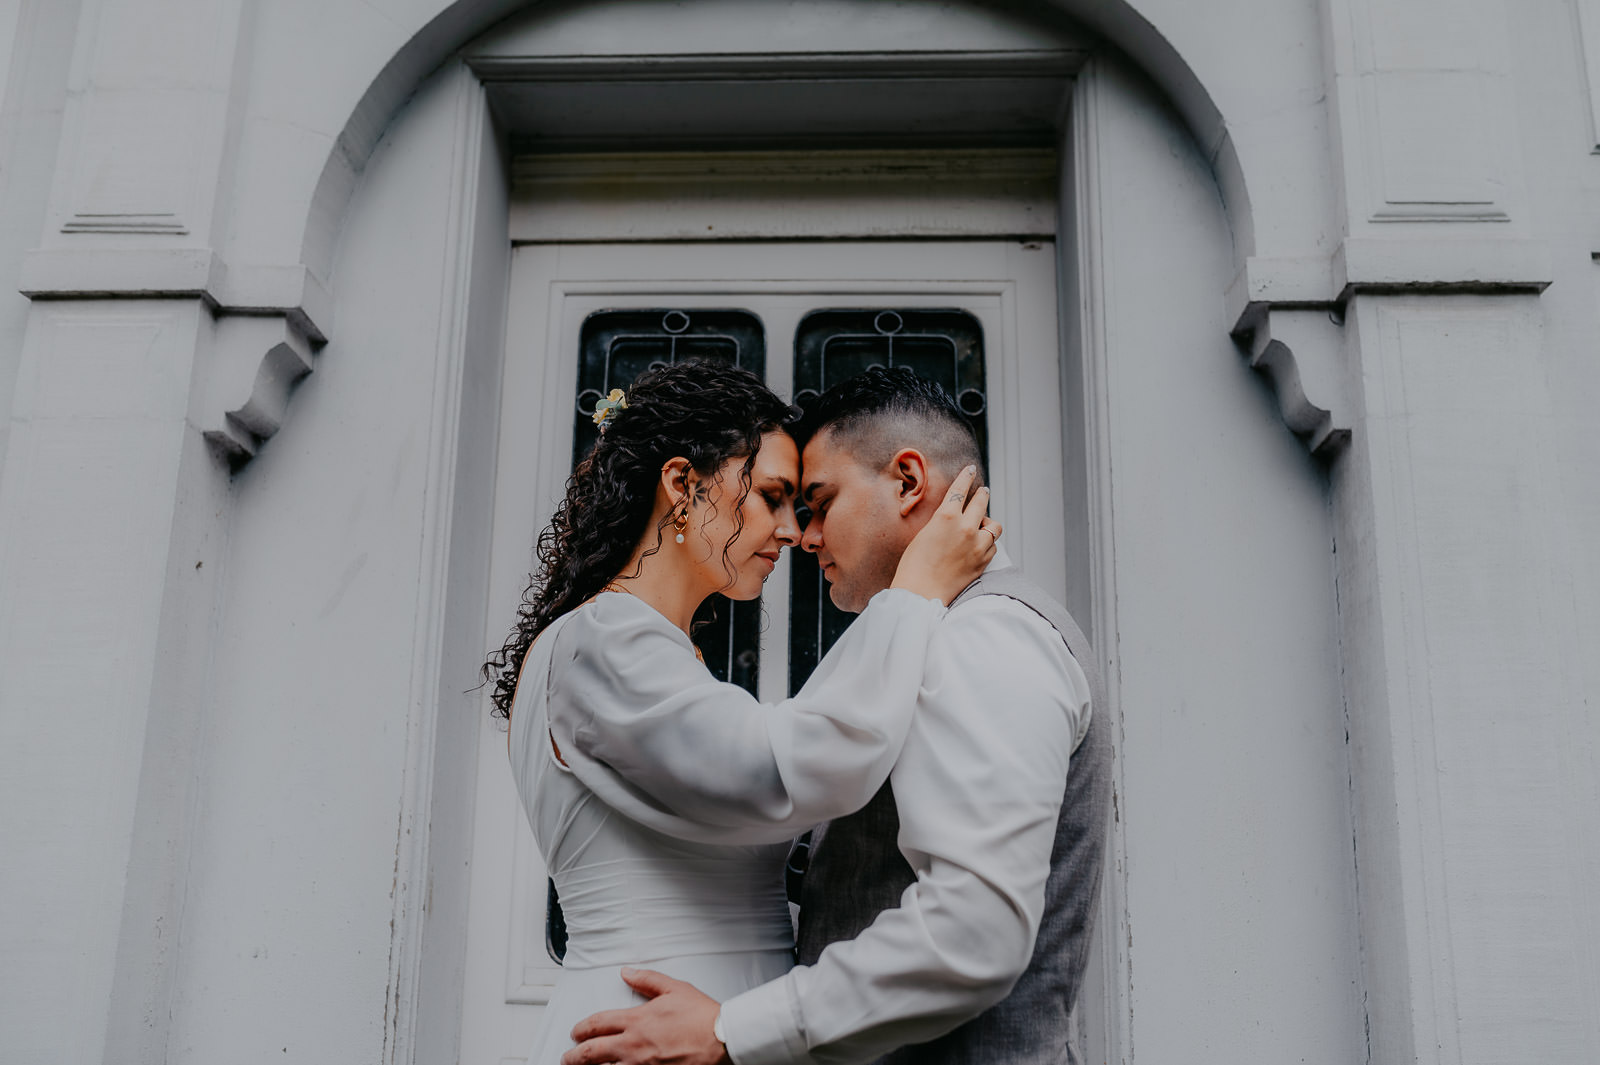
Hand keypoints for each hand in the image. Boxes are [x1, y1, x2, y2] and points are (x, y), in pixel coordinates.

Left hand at [561, 967, 729, 1064]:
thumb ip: (647, 980)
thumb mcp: (674, 988)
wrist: (721, 1039)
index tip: (576, 1032)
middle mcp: (633, 1045)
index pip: (598, 1024)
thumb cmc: (701, 1016)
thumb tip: (628, 973)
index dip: (582, 1028)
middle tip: (567, 1057)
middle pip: (591, 1053)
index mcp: (637, 1020)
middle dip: (574, 1055)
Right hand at [890, 465, 1000, 604]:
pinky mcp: (983, 561)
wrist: (921, 593)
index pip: (961, 489)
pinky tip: (978, 545)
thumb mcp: (923, 534)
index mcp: (946, 516)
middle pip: (982, 501)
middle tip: (982, 492)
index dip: (967, 476)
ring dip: (987, 522)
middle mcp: (966, 527)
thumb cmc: (914, 566)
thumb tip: (951, 517)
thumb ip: (941, 522)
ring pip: (994, 525)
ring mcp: (978, 545)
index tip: (971, 469)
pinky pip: (993, 545)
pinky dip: (987, 543)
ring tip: (980, 525)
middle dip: (982, 494)